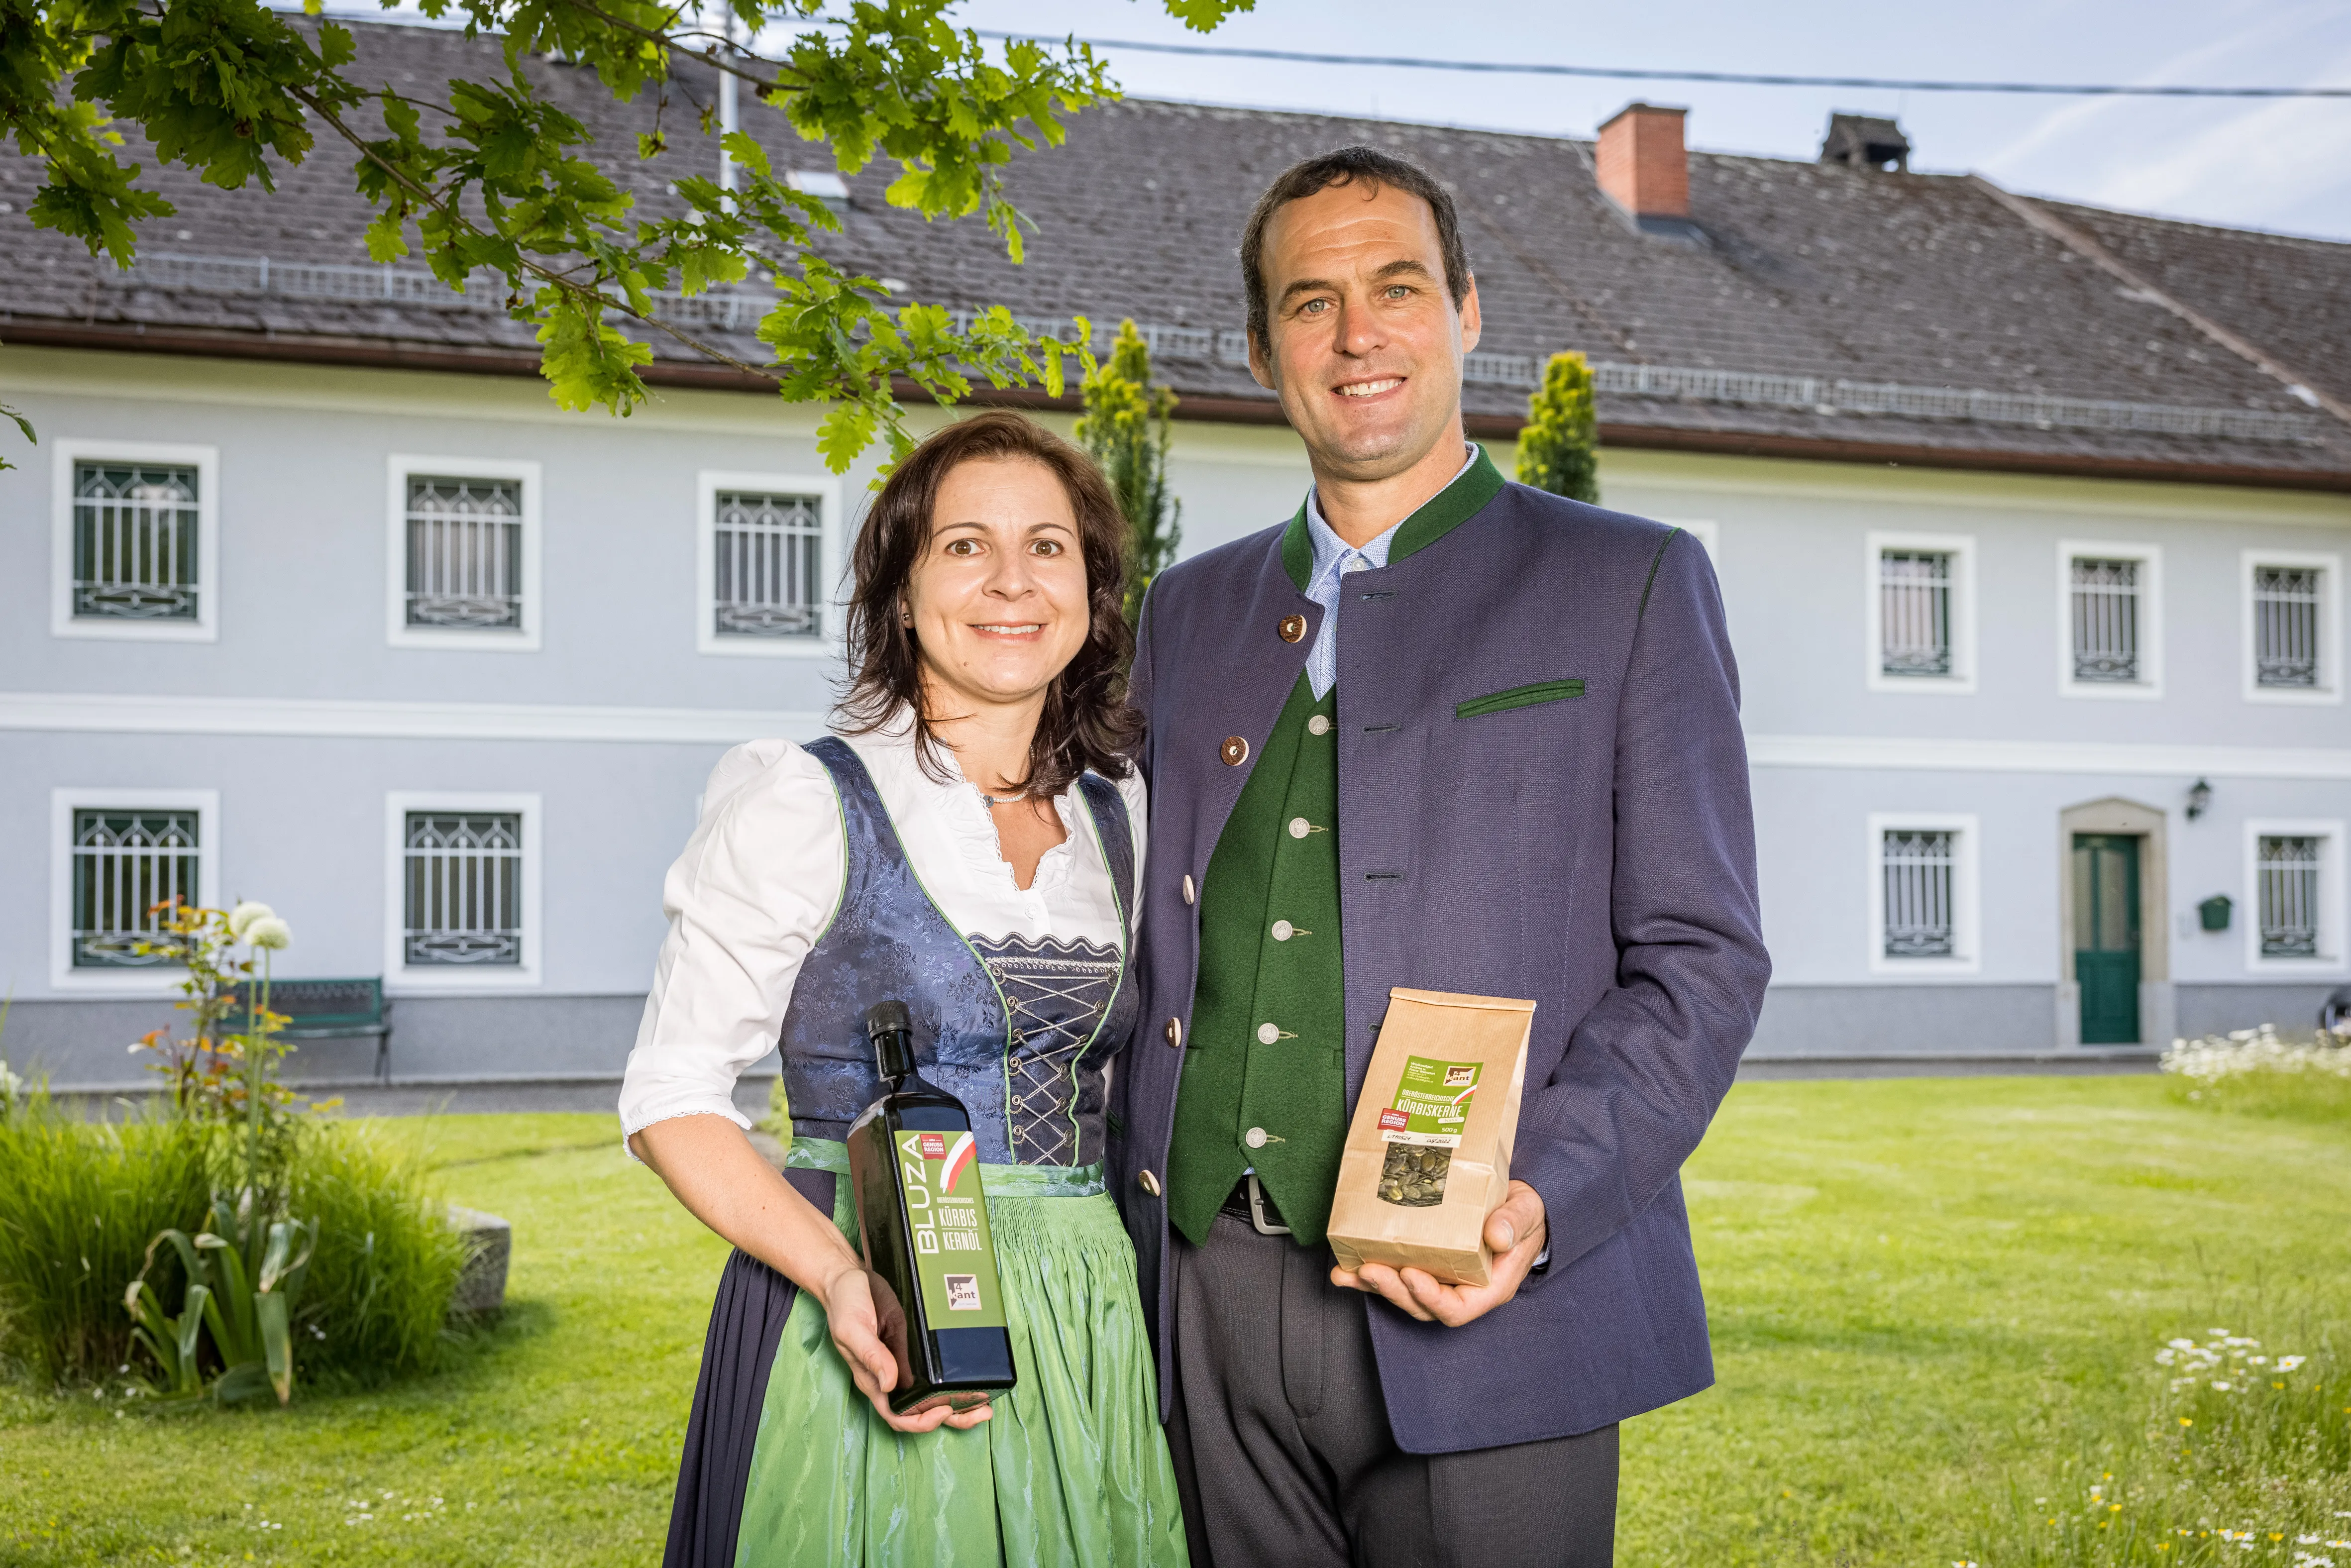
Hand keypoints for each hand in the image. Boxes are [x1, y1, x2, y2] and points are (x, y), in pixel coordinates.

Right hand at [820, 1264, 991, 1433]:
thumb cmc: (845, 1304)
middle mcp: (893, 1377)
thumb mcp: (852, 1328)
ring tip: (988, 1402)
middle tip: (983, 1411)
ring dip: (961, 1402)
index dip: (921, 1422)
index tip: (945, 1411)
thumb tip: (889, 1384)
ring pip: (935, 1394)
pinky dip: (957, 1376)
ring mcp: (906, 1362)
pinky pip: (938, 1368)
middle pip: (923, 1411)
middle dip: (954, 1417)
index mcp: (874, 1380)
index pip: (898, 1416)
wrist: (851, 1279)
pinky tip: (976, 1373)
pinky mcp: (917, 1346)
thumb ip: (870, 1355)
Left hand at [1330, 1180, 1546, 1326]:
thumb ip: (1514, 1224)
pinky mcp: (1425, 1264)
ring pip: (1404, 1294)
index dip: (1431, 1298)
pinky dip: (1369, 1272)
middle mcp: (1461, 1290)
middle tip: (1369, 1270)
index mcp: (1489, 1287)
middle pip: (1422, 1305)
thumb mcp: (1527, 1214)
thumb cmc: (1523, 1215)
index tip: (1411, 1275)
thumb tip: (1497, 1236)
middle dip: (1394, 1291)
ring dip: (1374, 1285)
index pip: (1457, 1309)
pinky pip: (1396, 1274)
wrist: (1513, 1206)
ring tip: (1346, 1273)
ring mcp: (1441, 1280)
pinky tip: (1345, 1265)